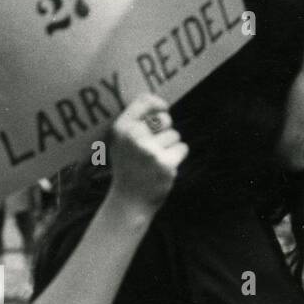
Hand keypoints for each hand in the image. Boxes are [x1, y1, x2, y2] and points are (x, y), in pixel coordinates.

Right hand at [110, 95, 188, 213]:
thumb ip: (135, 123)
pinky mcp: (165, 163)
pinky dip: (177, 157)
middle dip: (166, 130)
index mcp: (121, 129)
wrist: (129, 202)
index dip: (158, 103)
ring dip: (170, 147)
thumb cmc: (128, 169)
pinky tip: (163, 168)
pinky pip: (182, 148)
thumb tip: (161, 104)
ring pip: (175, 136)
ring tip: (155, 162)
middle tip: (153, 147)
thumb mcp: (121, 144)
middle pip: (165, 119)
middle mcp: (134, 137)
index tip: (163, 108)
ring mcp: (150, 151)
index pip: (144, 101)